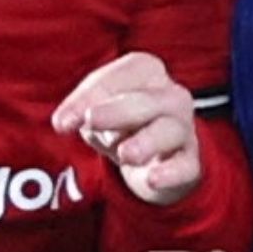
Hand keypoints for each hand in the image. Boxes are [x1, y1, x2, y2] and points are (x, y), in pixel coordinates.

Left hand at [52, 51, 201, 205]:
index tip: (62, 122)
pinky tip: (153, 179)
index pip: (121, 76)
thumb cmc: (122, 122)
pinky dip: (171, 173)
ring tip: (124, 154)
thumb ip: (80, 110)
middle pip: (148, 100)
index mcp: (147, 72)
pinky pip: (185, 167)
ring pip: (170, 131)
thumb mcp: (97, 110)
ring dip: (147, 141)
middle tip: (91, 120)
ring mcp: (184, 130)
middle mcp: (171, 96)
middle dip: (118, 110)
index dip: (90, 96)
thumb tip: (63, 122)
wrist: (155, 158)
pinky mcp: (190, 162)